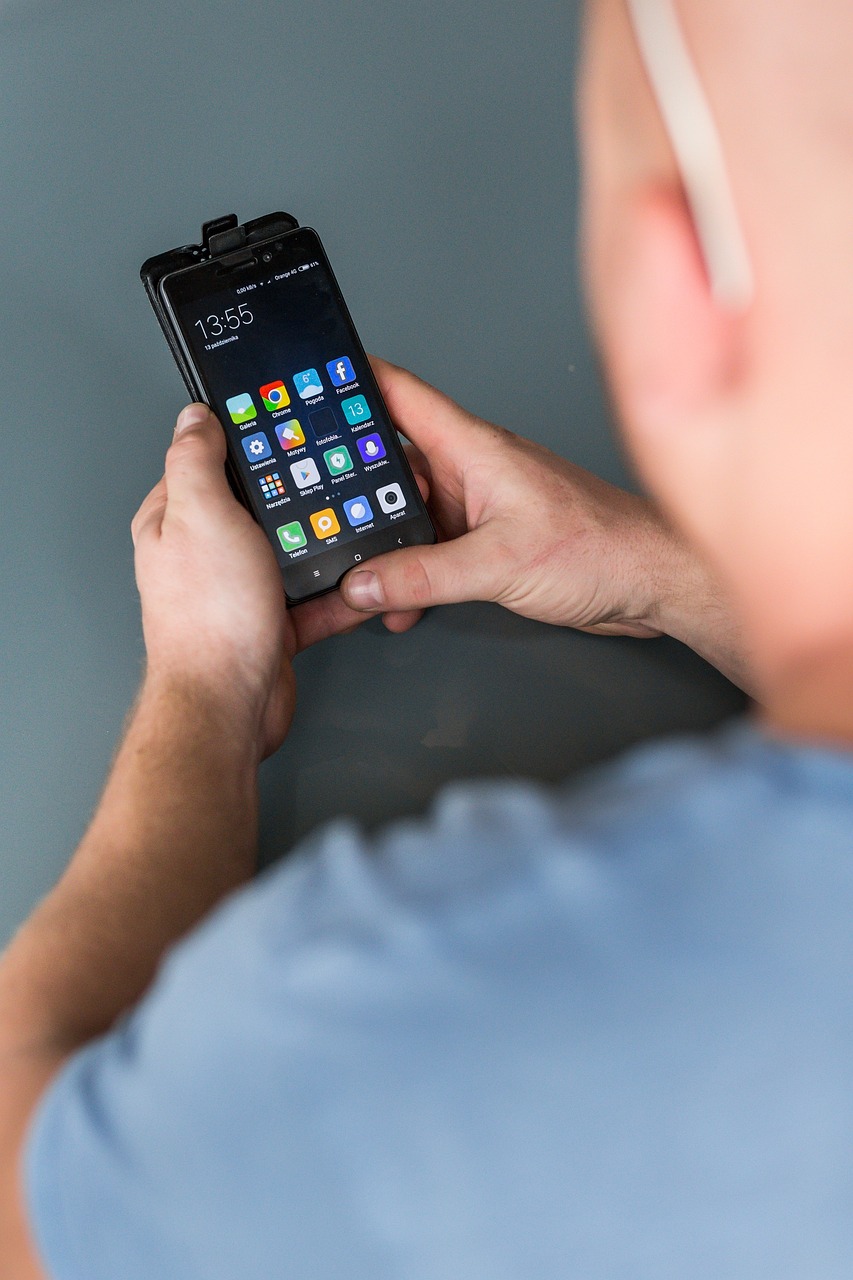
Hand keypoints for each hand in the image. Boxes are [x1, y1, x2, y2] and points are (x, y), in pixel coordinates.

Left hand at [131, 405, 371, 758]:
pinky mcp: (270, 624)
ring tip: (356, 529)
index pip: (209, 462)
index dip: (248, 442)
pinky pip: (313, 599)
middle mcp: (204, 554)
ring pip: (292, 552)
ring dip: (325, 546)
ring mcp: (238, 590)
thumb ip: (197, 459)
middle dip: (298, 497)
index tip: (286, 428)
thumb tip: (196, 416)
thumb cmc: (207, 618)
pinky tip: (359, 584)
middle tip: (332, 479)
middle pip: (259, 507)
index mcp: (176, 520)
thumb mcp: (201, 514)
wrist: (229, 703)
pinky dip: (338, 594)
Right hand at [341, 359, 688, 636]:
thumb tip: (363, 582)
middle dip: (350, 485)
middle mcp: (474, 469)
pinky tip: (398, 600)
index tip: (303, 381)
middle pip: (392, 463)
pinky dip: (411, 573)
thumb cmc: (603, 549)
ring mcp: (481, 505)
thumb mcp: (498, 565)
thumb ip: (422, 575)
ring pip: (410, 512)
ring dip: (382, 542)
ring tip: (350, 569)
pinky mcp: (491, 541)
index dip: (349, 380)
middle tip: (307, 504)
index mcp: (474, 448)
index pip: (399, 395)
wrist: (654, 584)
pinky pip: (434, 548)